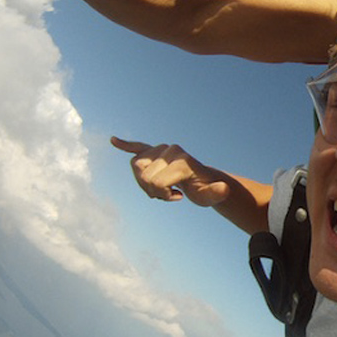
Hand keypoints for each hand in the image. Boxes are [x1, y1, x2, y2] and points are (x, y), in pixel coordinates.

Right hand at [110, 137, 231, 205]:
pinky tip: (113, 140)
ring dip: (143, 181)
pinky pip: (137, 146)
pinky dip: (125, 145)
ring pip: (136, 166)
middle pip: (144, 176)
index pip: (156, 181)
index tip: (177, 197)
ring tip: (160, 186)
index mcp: (181, 160)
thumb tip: (223, 189)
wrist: (203, 179)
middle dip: (153, 191)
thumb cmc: (205, 189)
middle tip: (170, 193)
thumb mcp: (212, 195)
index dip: (162, 194)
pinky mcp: (154, 151)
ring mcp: (161, 150)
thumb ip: (218, 193)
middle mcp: (171, 150)